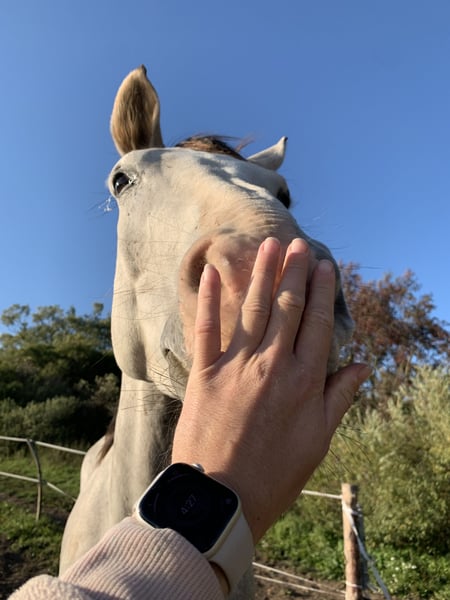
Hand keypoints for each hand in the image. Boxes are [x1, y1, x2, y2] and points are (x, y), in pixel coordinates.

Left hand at [172, 237, 369, 542]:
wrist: (221, 499)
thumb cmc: (275, 474)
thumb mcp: (318, 440)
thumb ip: (339, 397)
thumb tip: (363, 364)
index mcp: (303, 380)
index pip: (317, 324)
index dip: (322, 292)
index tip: (325, 267)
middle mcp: (271, 364)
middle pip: (286, 308)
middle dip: (294, 272)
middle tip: (298, 244)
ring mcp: (236, 365)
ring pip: (253, 309)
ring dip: (262, 275)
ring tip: (269, 246)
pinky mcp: (204, 374)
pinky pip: (207, 329)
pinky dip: (209, 300)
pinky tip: (214, 274)